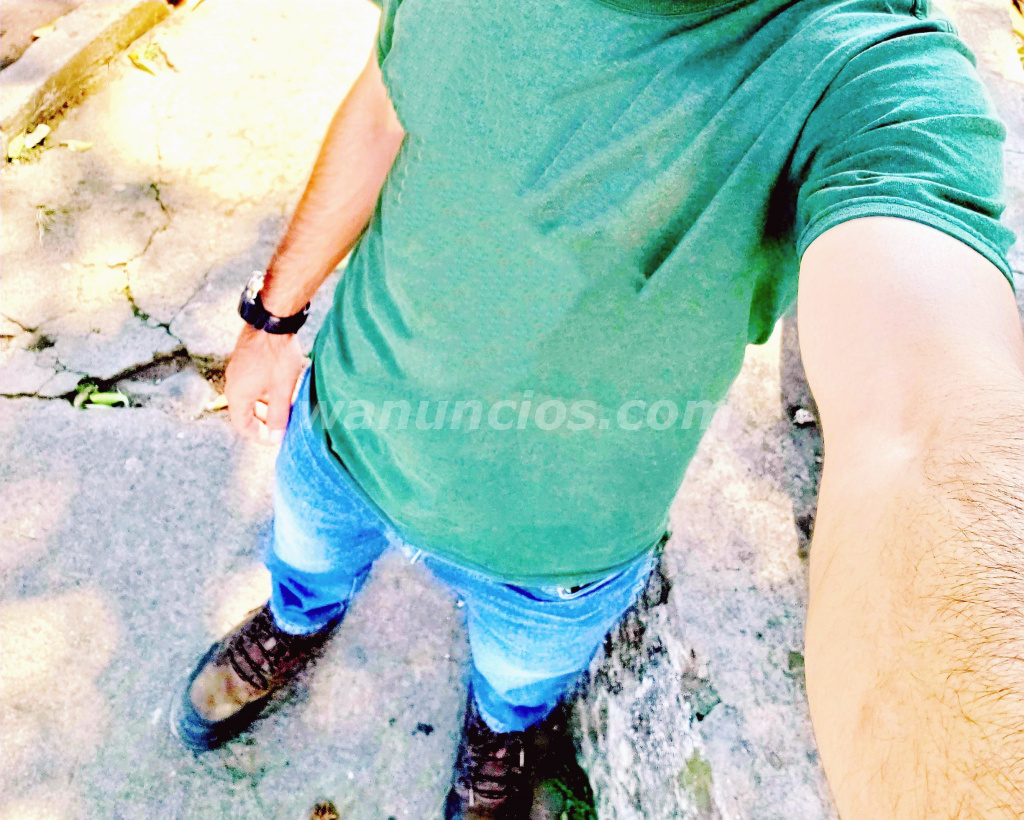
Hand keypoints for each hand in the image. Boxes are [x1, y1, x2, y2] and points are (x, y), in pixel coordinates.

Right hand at [225, 326, 307, 444]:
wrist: (271, 321)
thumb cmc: (276, 356)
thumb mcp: (281, 390)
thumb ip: (279, 416)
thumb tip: (277, 437)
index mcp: (237, 396)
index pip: (243, 427)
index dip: (260, 437)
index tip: (278, 438)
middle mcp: (233, 384)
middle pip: (245, 413)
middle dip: (264, 422)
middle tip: (284, 425)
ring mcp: (237, 372)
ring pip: (249, 399)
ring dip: (265, 407)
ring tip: (285, 408)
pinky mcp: (245, 361)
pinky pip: (251, 385)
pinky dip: (264, 393)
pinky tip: (281, 390)